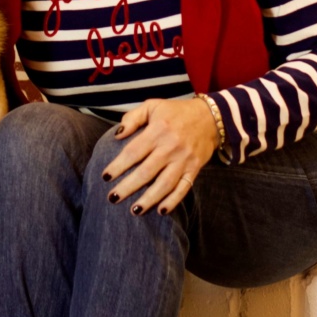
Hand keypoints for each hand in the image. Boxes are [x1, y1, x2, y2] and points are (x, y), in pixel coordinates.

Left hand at [101, 97, 219, 216]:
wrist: (211, 117)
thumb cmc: (176, 111)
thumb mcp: (153, 106)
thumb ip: (133, 118)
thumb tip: (117, 134)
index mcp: (158, 130)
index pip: (133, 152)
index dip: (118, 166)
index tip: (105, 177)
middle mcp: (170, 147)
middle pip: (145, 172)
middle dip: (127, 187)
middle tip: (112, 198)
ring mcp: (184, 160)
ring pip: (164, 184)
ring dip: (148, 199)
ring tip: (134, 210)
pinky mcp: (195, 169)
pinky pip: (184, 188)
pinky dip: (173, 201)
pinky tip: (161, 210)